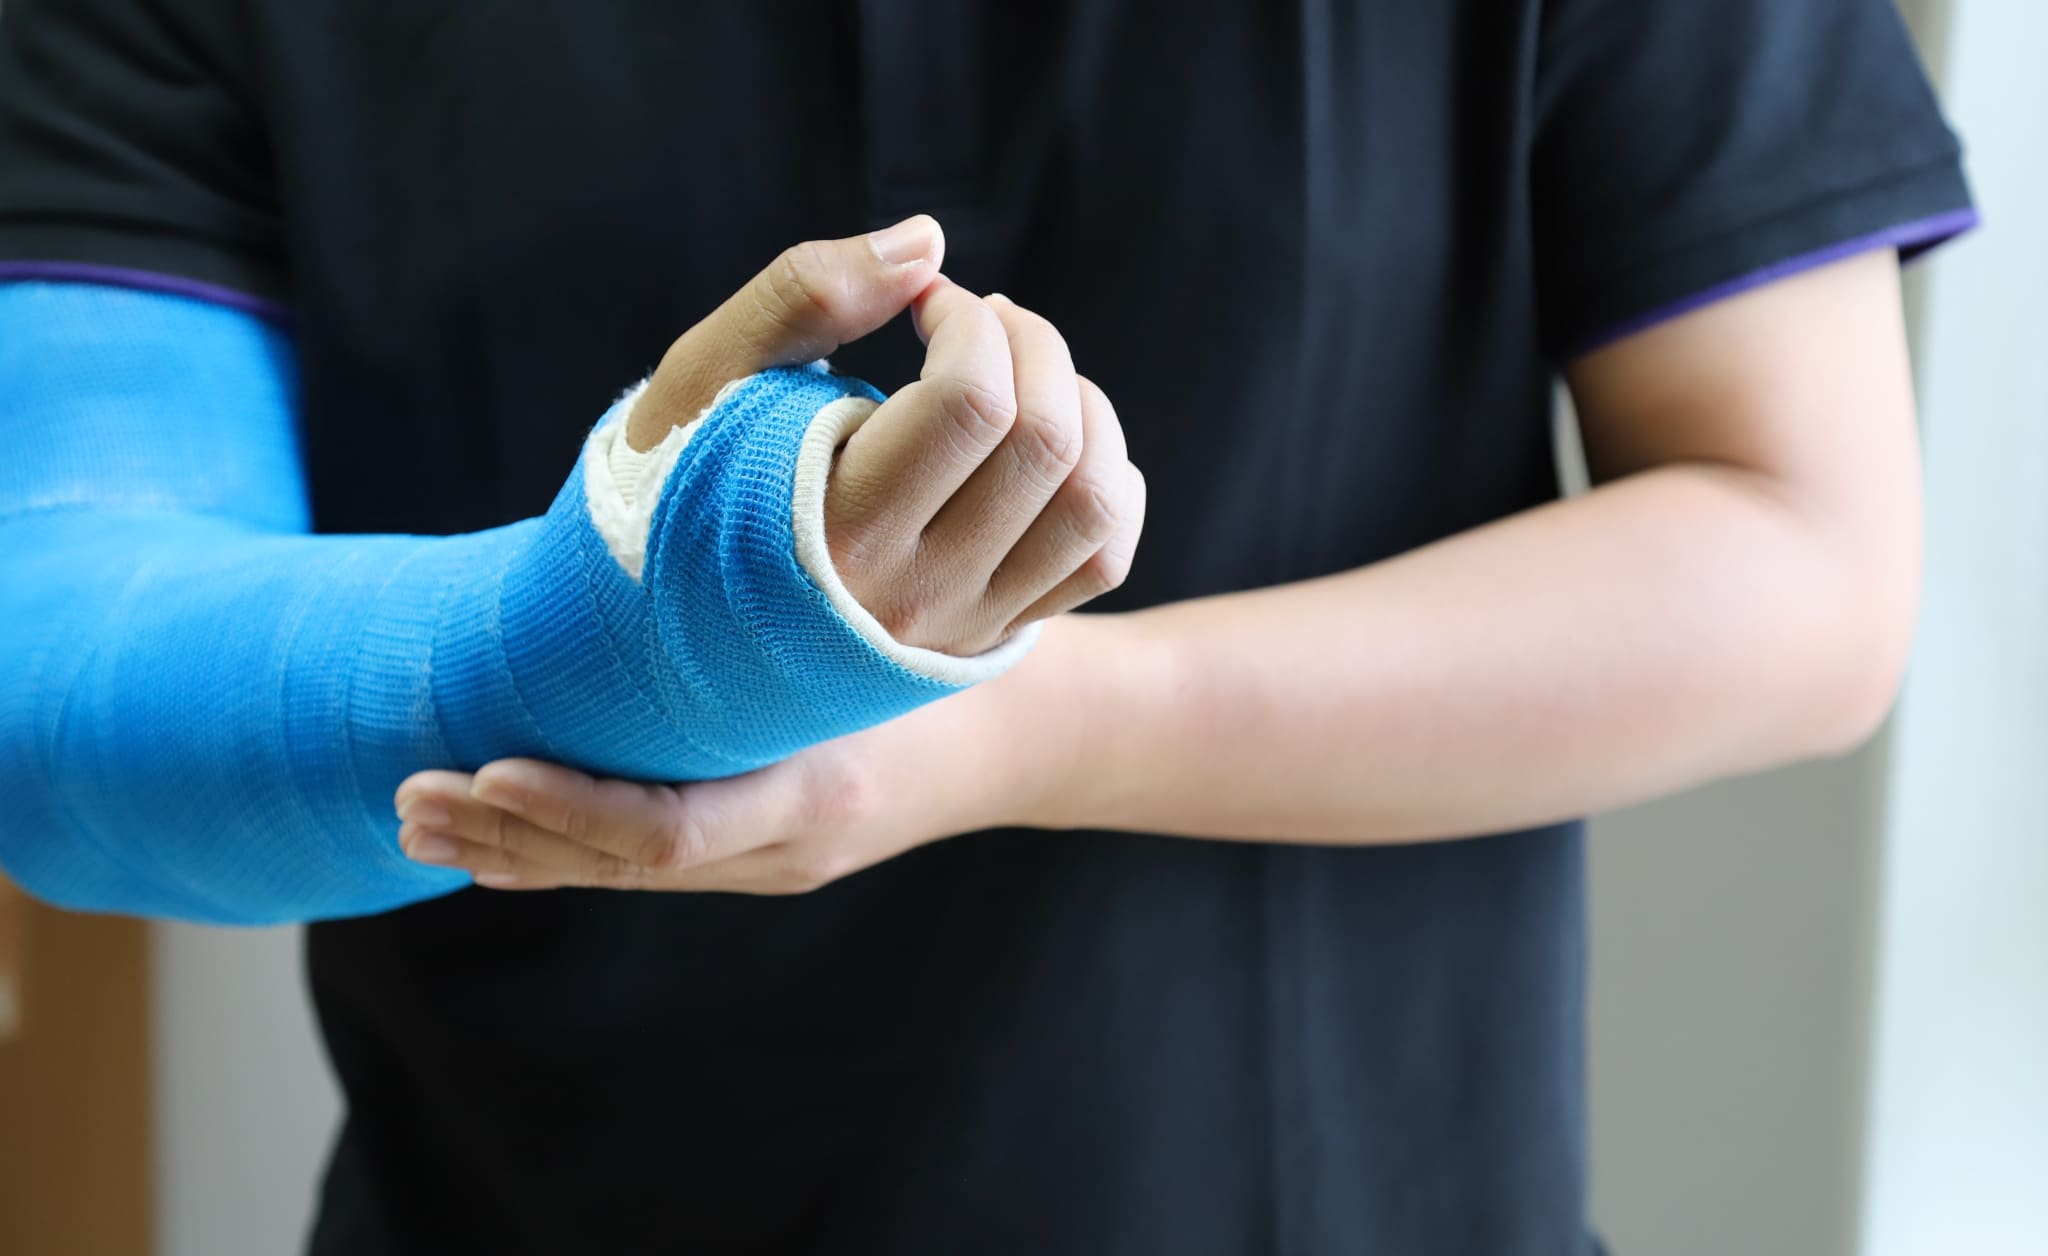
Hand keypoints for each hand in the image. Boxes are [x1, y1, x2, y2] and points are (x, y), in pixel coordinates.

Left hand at [390, 618, 1097, 892]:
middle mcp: (788, 843)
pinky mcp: (766, 851)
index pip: (668, 830)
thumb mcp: (900, 602)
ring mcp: (775, 861)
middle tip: (410, 795)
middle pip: (622, 868)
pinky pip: (650, 865)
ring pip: (625, 874)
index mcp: (818, 785)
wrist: (1035, 734)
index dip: (569, 808)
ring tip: (426, 821)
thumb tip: (689, 499)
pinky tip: (505, 839)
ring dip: (521, 850)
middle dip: (510, 838)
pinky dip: (569, 849)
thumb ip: (813, 554)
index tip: (485, 771)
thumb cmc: (967, 649)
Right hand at [629, 217, 1145, 655]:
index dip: (965, 318)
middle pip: (1044, 442)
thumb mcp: (707, 380)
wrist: (666, 634)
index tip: (920, 305)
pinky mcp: (992, 635)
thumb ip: (805, 295)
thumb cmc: (679, 484)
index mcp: (833, 530)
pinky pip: (1103, 559)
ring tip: (1018, 379)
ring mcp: (962, 623)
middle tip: (975, 323)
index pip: (970, 401)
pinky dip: (1106, 482)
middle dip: (1029, 344)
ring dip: (1082, 408)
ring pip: (1092, 502)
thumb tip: (931, 243)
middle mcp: (911, 594)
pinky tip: (1047, 448)